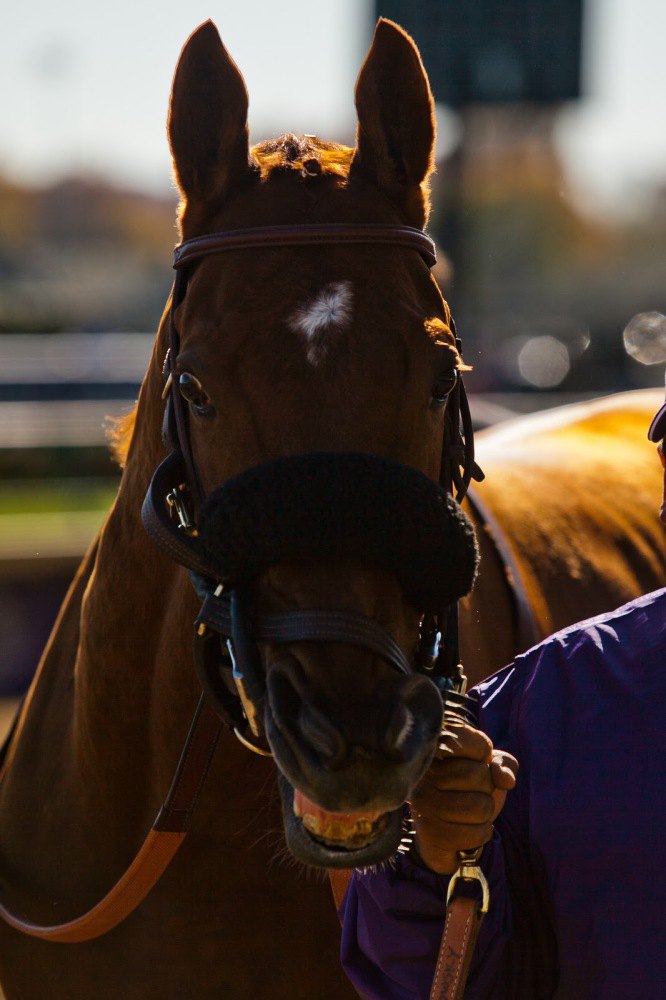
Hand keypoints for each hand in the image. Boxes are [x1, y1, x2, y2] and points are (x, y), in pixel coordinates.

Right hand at [408, 722, 517, 873]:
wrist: (442, 834)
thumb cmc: (467, 792)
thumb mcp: (487, 770)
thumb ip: (503, 764)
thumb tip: (506, 780)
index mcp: (436, 746)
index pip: (479, 744)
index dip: (485, 756)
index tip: (473, 762)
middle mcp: (424, 770)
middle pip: (479, 775)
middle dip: (487, 789)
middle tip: (470, 792)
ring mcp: (423, 800)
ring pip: (480, 806)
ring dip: (485, 814)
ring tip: (468, 812)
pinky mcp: (428, 831)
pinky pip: (477, 833)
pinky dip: (481, 834)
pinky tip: (465, 830)